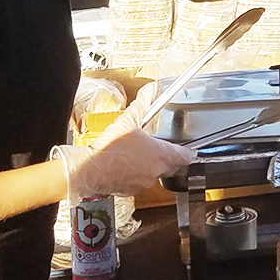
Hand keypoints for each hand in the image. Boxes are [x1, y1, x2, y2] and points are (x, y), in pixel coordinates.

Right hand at [62, 99, 192, 196]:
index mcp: (160, 154)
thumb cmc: (110, 146)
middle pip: (173, 166)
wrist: (90, 169)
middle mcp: (156, 171)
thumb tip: (152, 88)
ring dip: (153, 166)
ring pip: (157, 174)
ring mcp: (145, 183)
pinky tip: (128, 165)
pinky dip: (139, 175)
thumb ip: (143, 103)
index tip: (190, 149)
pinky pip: (142, 182)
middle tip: (164, 149)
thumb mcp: (128, 120)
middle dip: (171, 159)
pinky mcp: (132, 191)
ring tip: (142, 155)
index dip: (188, 152)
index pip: (185, 156)